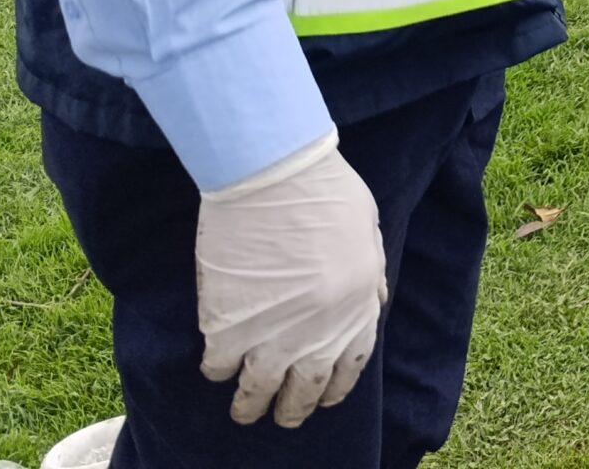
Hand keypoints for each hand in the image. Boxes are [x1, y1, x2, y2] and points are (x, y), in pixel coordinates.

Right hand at [196, 132, 387, 427]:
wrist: (273, 174)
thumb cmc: (324, 190)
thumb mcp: (368, 232)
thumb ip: (370, 275)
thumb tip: (372, 304)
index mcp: (358, 307)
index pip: (349, 367)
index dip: (333, 387)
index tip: (322, 397)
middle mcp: (318, 332)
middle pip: (304, 389)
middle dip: (292, 409)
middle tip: (282, 415)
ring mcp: (271, 334)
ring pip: (258, 391)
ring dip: (250, 406)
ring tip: (245, 411)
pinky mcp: (227, 326)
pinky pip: (218, 366)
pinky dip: (216, 369)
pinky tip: (216, 365)